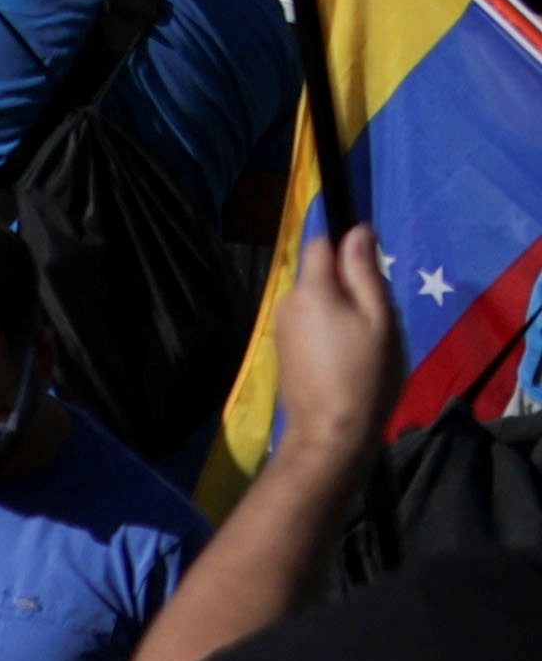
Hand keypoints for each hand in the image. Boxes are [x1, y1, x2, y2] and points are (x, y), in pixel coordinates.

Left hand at [269, 220, 406, 462]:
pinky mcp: (282, 347)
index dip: (346, 249)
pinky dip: (327, 331)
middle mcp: (287, 299)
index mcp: (311, 288)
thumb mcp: (379, 320)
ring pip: (315, 301)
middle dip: (347, 287)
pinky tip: (346, 360)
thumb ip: (366, 272)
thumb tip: (358, 230)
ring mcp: (281, 325)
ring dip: (338, 311)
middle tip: (376, 321)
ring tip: (365, 346)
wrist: (332, 431)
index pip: (321, 244)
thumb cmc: (366, 374)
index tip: (371, 272)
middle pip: (319, 274)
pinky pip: (308, 323)